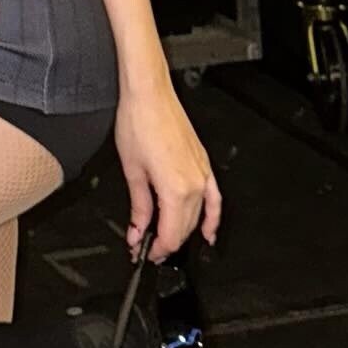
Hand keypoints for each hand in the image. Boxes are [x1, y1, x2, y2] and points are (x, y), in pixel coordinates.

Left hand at [115, 79, 220, 262]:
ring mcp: (202, 175)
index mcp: (175, 189)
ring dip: (182, 232)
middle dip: (166, 243)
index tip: (144, 252)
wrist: (149, 94)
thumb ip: (138, 207)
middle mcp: (194, 185)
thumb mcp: (132, 170)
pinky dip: (213, 219)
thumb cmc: (138, 123)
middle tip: (147, 247)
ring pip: (197, 217)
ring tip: (166, 241)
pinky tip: (209, 233)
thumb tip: (137, 231)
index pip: (170, 234)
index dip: (156, 249)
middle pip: (184, 229)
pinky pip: (215, 200)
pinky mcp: (204, 165)